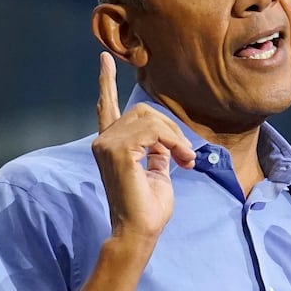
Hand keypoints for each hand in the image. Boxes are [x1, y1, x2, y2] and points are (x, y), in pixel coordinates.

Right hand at [92, 52, 196, 248]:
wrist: (139, 231)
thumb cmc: (148, 209)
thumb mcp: (158, 173)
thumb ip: (158, 152)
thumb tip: (168, 142)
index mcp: (110, 145)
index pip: (106, 106)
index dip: (106, 82)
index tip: (105, 59)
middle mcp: (103, 141)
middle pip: (143, 110)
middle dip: (171, 129)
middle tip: (187, 156)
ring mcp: (107, 145)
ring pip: (150, 117)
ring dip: (176, 137)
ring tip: (185, 159)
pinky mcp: (118, 151)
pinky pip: (154, 130)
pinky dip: (173, 141)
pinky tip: (179, 159)